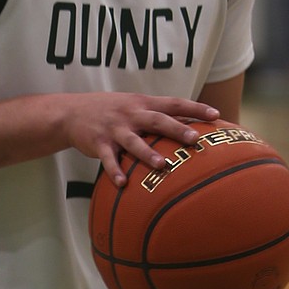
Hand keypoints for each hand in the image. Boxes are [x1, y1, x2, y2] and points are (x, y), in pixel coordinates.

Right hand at [63, 94, 218, 187]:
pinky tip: (122, 184)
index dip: (195, 108)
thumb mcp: (135, 106)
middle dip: (176, 130)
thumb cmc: (113, 112)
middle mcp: (131, 114)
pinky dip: (115, 171)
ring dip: (148, 154)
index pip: (174, 103)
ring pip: (134, 141)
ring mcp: (115, 128)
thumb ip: (160, 115)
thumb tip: (193, 125)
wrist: (72, 112)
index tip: (216, 115)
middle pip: (157, 121)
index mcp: (143, 104)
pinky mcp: (99, 143)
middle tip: (195, 140)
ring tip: (162, 166)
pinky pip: (108, 159)